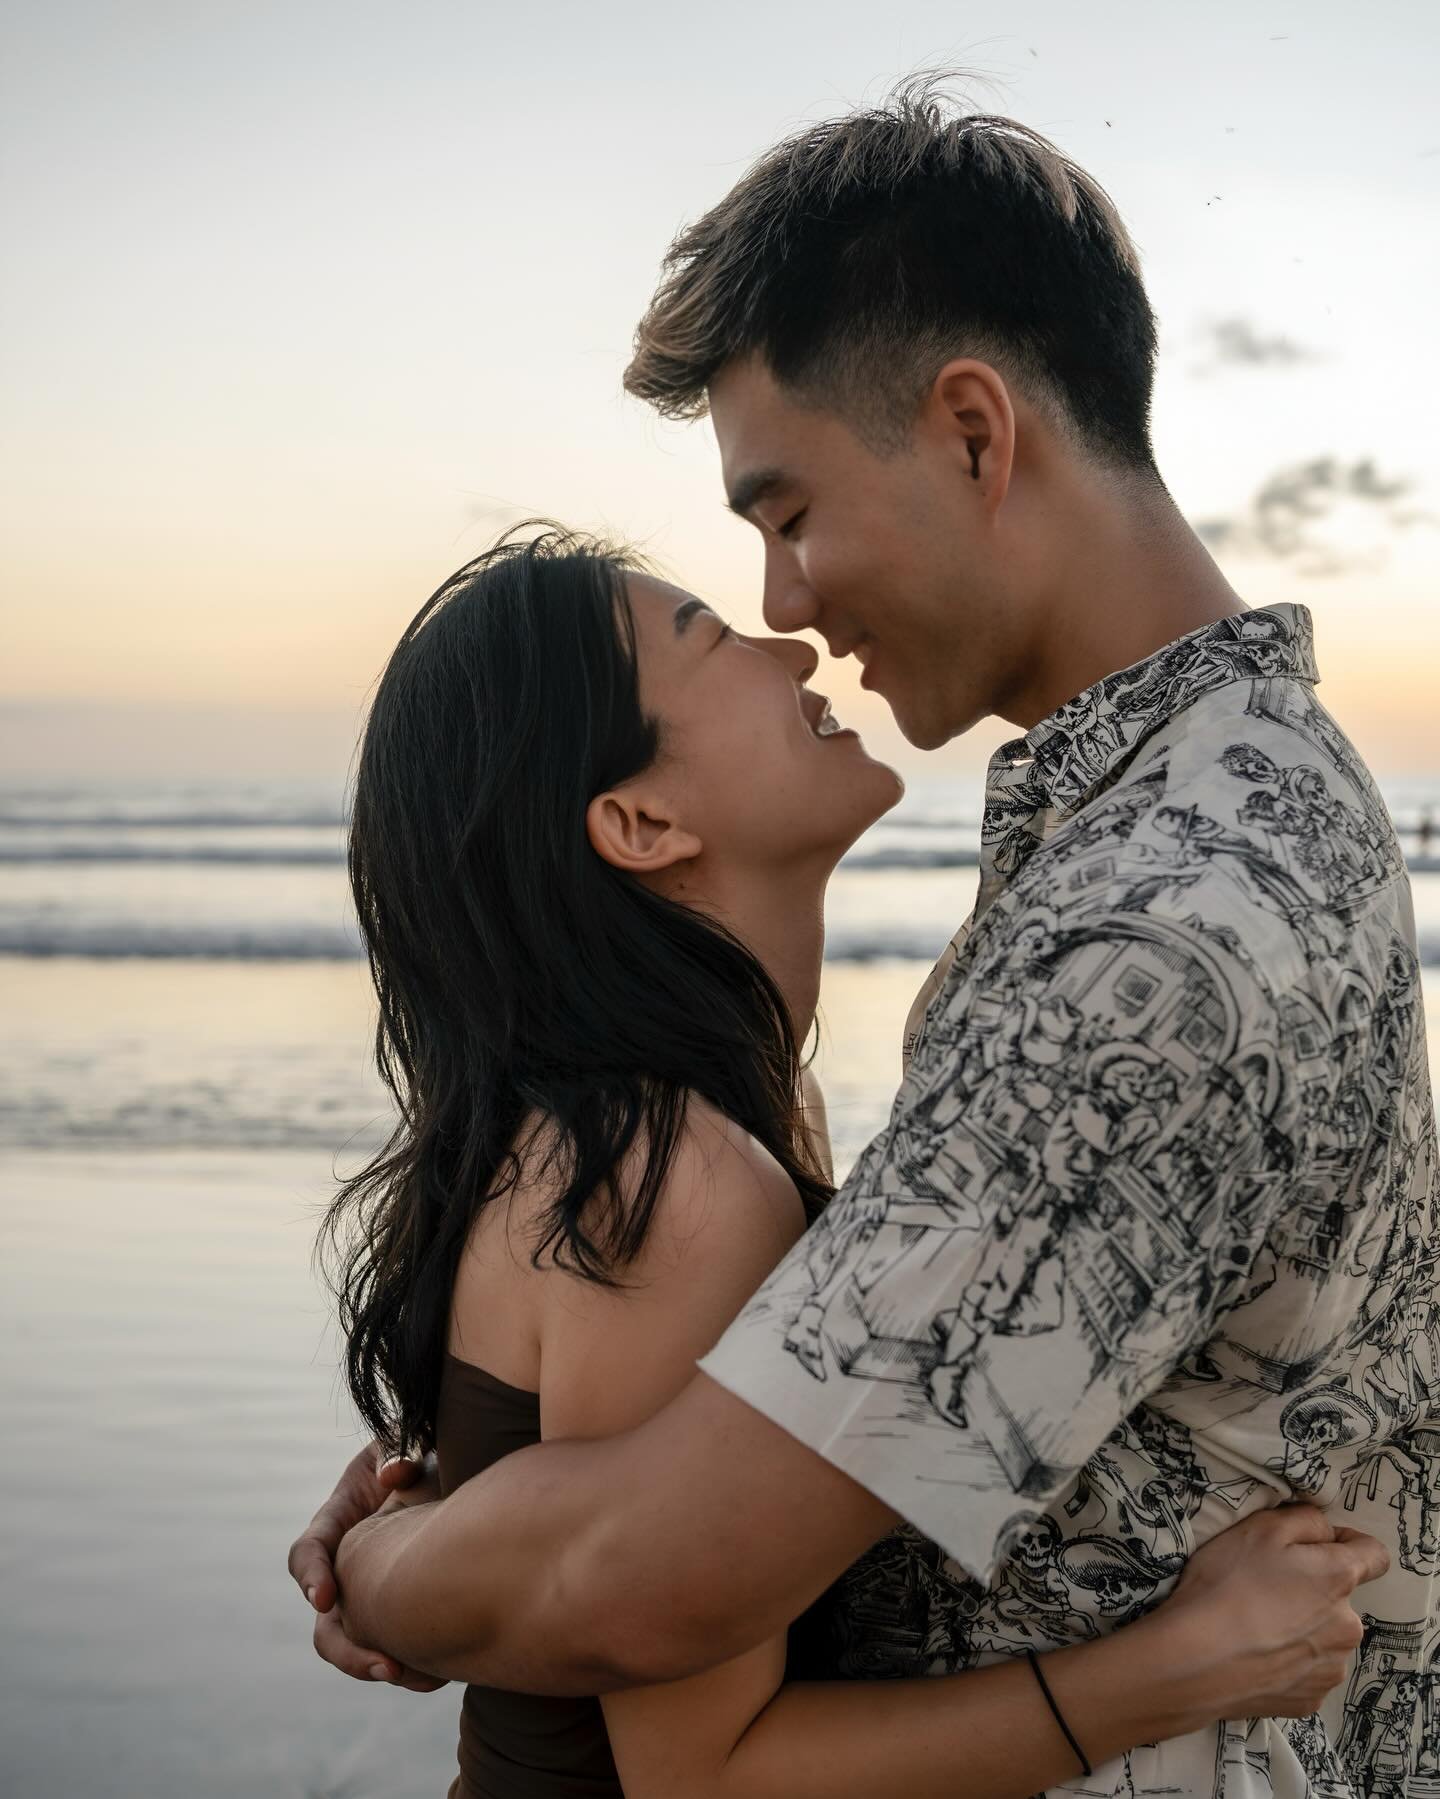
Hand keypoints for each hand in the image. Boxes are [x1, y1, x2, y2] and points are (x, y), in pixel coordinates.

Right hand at [287, 1441, 447, 1691]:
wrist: (443, 1472)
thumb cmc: (415, 1450)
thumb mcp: (402, 1439)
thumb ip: (397, 1450)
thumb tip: (396, 1475)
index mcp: (336, 1523)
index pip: (306, 1554)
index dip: (310, 1576)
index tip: (324, 1597)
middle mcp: (344, 1568)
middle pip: (326, 1625)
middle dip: (348, 1651)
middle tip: (385, 1665)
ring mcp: (366, 1593)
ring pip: (355, 1645)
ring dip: (376, 1665)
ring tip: (414, 1677)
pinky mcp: (393, 1609)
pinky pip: (392, 1644)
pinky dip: (411, 1663)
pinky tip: (440, 1673)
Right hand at [1159, 1503, 1387, 1721]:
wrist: (1196, 1661)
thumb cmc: (1227, 1584)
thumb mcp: (1260, 1527)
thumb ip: (1306, 1520)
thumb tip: (1327, 1533)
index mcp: (1339, 1579)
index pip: (1374, 1556)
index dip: (1348, 1542)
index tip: (1317, 1544)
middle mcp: (1348, 1626)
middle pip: (1341, 1599)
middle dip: (1313, 1590)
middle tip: (1266, 1588)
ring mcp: (1331, 1668)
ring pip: (1325, 1638)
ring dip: (1303, 1629)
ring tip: (1257, 1627)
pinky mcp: (1310, 1700)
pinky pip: (1307, 1671)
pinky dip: (1288, 1662)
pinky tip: (1256, 1656)